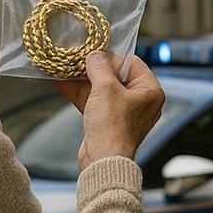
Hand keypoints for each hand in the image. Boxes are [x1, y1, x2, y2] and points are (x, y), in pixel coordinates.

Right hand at [55, 52, 165, 170]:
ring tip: (64, 68)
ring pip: (102, 89)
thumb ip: (99, 67)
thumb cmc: (112, 127)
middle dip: (93, 68)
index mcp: (150, 91)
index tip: (93, 50)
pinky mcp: (109, 122)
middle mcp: (140, 101)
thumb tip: (95, 54)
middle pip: (115, 75)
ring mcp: (124, 112)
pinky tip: (62, 83)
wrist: (102, 161)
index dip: (111, 56)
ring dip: (83, 80)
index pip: (132, 63)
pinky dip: (81, 93)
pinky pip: (96, 102)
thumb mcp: (105, 89)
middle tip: (76, 58)